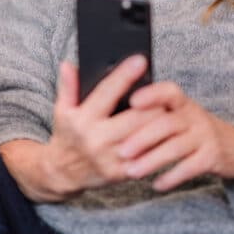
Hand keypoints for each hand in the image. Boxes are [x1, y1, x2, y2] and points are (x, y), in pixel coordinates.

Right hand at [39, 56, 164, 197]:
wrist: (64, 173)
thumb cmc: (67, 135)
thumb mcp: (62, 110)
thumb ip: (67, 86)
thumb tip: (67, 64)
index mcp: (82, 119)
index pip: (106, 92)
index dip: (124, 75)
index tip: (139, 60)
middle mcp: (96, 139)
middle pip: (135, 117)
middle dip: (153, 103)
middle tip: (165, 90)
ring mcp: (110, 158)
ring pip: (145, 137)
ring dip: (160, 122)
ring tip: (170, 108)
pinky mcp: (122, 173)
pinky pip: (147, 156)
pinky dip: (158, 143)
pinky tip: (167, 131)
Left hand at [116, 81, 233, 191]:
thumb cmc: (194, 129)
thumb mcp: (181, 114)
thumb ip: (156, 112)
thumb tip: (117, 116)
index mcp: (183, 103)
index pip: (169, 92)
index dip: (152, 94)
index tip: (132, 101)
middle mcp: (195, 116)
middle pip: (167, 123)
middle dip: (142, 138)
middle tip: (121, 151)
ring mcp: (205, 137)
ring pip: (176, 147)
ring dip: (151, 160)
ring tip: (132, 172)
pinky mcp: (212, 157)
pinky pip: (189, 167)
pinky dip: (171, 177)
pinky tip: (156, 184)